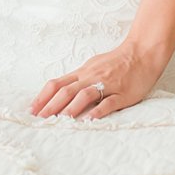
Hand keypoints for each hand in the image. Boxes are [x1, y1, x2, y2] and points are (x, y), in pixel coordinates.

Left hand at [30, 41, 164, 119]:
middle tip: (39, 121)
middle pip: (67, 91)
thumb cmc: (117, 61)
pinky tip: (89, 120)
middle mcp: (91, 76)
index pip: (57, 83)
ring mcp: (107, 84)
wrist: (143, 52)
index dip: (43, 97)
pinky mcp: (123, 92)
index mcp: (83, 72)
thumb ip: (78, 79)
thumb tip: (59, 91)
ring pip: (85, 95)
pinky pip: (109, 102)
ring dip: (70, 109)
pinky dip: (98, 111)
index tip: (31, 110)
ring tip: (59, 122)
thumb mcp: (93, 66)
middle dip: (51, 107)